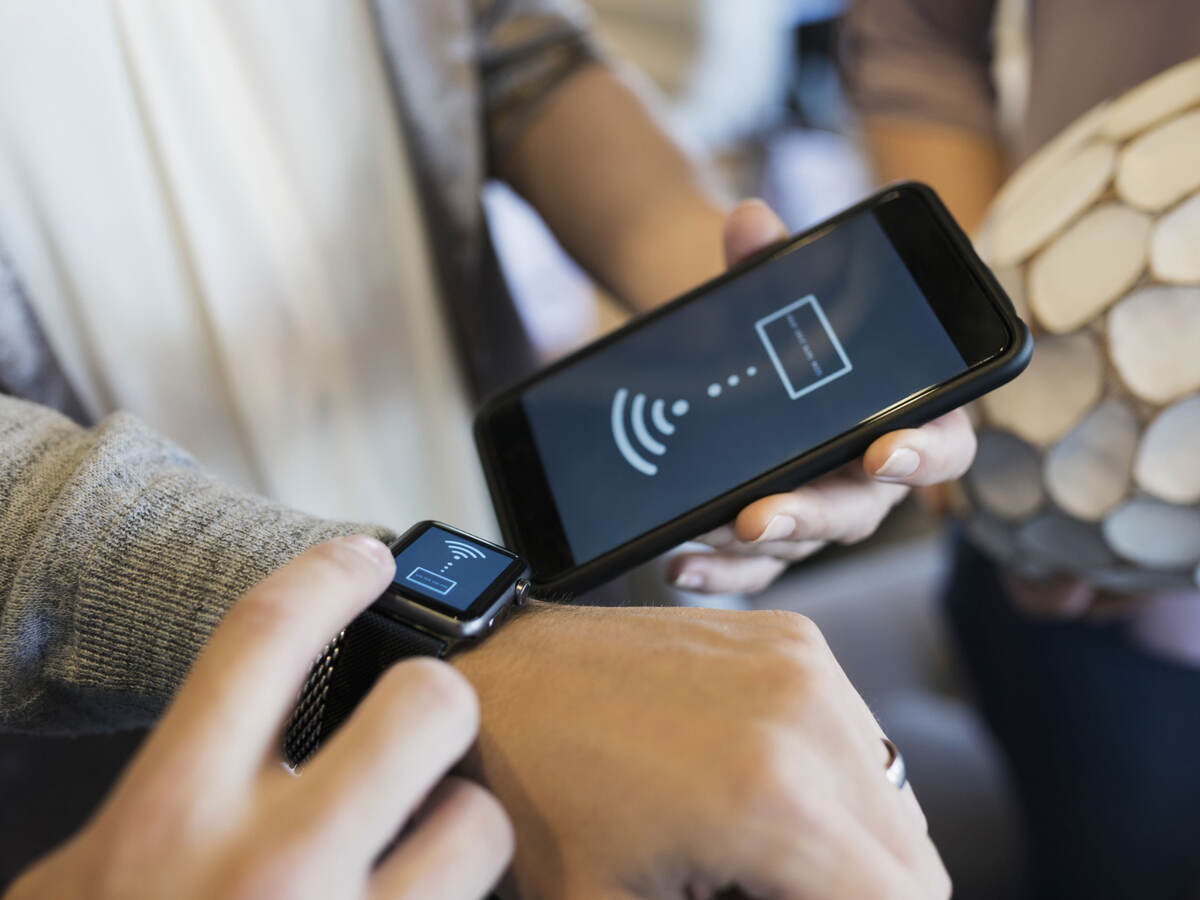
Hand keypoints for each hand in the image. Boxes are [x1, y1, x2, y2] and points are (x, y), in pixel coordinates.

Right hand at [7, 537, 511, 899]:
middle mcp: (269, 869)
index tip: (365, 558)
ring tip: (417, 859)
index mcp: (172, 816)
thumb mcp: (84, 886)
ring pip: (479, 820)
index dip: (329, 572)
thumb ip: (171, 799)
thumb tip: (257, 715)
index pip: (268, 636)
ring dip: (458, 833)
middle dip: (430, 703)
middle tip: (415, 729)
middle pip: (425, 703)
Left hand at [453, 602, 949, 898]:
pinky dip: (830, 782)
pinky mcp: (791, 636)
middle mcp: (806, 714)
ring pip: (894, 799)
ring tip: (755, 852)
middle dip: (851, 893)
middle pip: (914, 860)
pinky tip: (752, 793)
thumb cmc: (538, 809)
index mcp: (773, 799)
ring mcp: (802, 662)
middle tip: (762, 890)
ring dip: (849, 845)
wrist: (495, 685)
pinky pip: (857, 736)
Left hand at [668, 200, 977, 594]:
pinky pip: (756, 569)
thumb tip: (748, 221)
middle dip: (812, 514)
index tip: (885, 452)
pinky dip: (720, 575)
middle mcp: (869, 475)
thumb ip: (770, 262)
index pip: (944, 447)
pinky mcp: (774, 535)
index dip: (925, 456)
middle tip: (762, 516)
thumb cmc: (778, 327)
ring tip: (701, 533)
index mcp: (906, 415)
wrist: (727, 358)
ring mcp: (820, 510)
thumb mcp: (773, 293)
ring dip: (752, 544)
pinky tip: (678, 566)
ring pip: (802, 544)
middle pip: (861, 511)